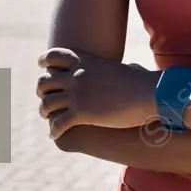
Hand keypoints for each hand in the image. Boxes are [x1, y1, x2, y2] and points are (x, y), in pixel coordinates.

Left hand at [36, 48, 155, 139]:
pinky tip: (56, 134)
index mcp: (83, 60)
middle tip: (47, 97)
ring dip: (45, 112)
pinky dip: (54, 131)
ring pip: (46, 104)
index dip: (45, 62)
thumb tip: (132, 69)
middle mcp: (75, 75)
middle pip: (44, 81)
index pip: (53, 56)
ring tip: (49, 118)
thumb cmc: (142, 82)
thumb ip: (121, 69)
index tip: (43, 67)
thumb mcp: (126, 69)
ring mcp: (76, 94)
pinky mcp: (80, 113)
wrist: (147, 94)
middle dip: (42, 90)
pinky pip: (58, 124)